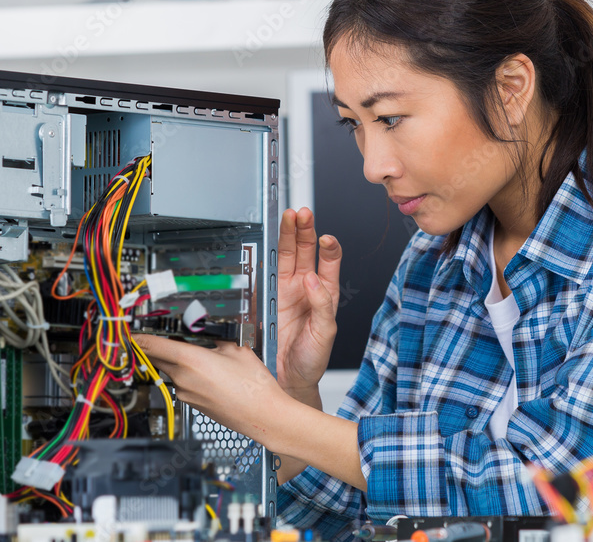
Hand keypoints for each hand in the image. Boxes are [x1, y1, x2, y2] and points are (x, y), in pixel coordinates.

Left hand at [133, 335, 285, 441]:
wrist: (263, 416)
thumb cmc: (253, 386)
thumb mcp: (236, 348)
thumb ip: (214, 337)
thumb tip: (204, 330)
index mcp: (190, 360)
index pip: (151, 345)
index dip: (137, 336)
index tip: (130, 329)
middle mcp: (182, 379)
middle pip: (158, 358)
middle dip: (160, 346)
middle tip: (169, 335)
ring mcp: (185, 394)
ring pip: (171, 370)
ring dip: (179, 361)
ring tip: (204, 355)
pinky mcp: (192, 404)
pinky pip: (183, 383)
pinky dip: (189, 375)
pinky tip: (210, 373)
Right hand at [276, 207, 341, 404]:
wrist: (288, 380)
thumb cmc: (312, 358)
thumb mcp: (325, 332)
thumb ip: (322, 304)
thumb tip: (313, 279)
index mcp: (324, 292)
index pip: (329, 260)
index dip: (328, 247)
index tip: (326, 238)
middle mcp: (303, 287)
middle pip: (304, 250)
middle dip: (303, 229)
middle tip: (301, 213)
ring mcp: (282, 290)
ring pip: (284, 255)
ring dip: (286, 235)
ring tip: (288, 217)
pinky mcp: (263, 297)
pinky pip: (263, 272)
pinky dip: (264, 257)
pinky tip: (268, 243)